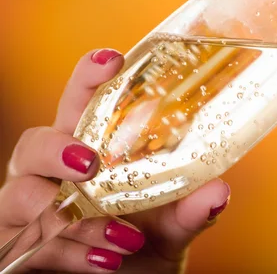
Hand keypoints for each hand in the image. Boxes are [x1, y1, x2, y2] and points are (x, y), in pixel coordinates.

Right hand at [0, 49, 230, 272]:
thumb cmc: (146, 244)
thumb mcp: (173, 225)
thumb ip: (192, 209)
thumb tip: (219, 191)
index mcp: (91, 151)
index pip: (82, 103)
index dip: (88, 78)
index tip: (111, 59)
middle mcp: (54, 175)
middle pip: (35, 141)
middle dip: (57, 148)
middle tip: (90, 163)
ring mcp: (30, 210)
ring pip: (25, 195)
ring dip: (76, 217)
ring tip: (124, 236)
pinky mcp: (21, 248)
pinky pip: (27, 245)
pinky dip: (70, 253)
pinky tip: (108, 262)